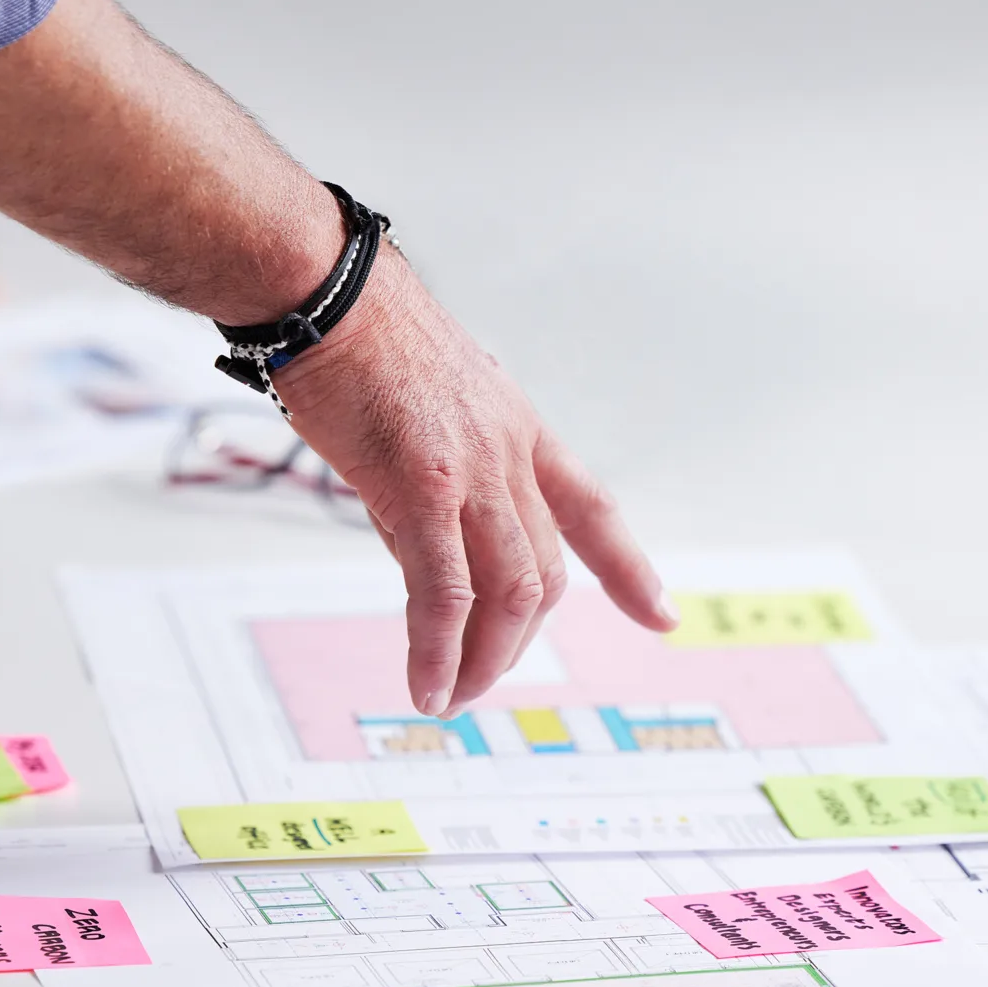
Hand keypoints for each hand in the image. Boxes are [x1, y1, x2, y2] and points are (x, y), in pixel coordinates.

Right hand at [276, 249, 678, 716]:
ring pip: (508, 591)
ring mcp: (473, 469)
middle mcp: (510, 451)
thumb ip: (435, 488)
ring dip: (486, 657)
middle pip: (544, 572)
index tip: (661, 615)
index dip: (628, 568)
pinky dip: (438, 649)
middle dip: (519, 641)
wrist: (325, 291)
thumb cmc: (356, 338)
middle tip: (482, 680)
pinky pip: (443, 590)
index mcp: (517, 427)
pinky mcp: (421, 484)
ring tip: (455, 695)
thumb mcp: (422, 411)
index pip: (590, 508)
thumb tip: (428, 565)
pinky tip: (426, 685)